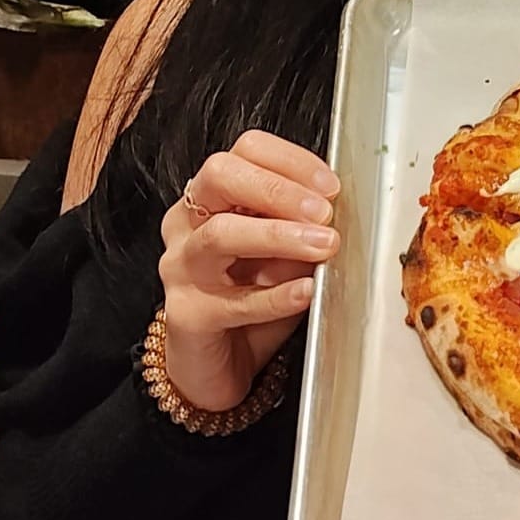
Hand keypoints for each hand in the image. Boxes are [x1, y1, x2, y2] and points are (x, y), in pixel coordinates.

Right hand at [158, 132, 340, 411]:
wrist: (215, 367)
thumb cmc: (251, 300)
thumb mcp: (283, 256)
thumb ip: (301, 229)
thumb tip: (338, 212)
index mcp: (210, 197)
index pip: (245, 151)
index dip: (290, 161)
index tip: (331, 185)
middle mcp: (187, 224)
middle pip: (221, 176)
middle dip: (278, 188)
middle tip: (324, 212)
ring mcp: (181, 268)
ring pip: (220, 234)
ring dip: (278, 235)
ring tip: (323, 245)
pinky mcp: (187, 315)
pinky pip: (233, 302)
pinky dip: (275, 296)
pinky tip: (306, 292)